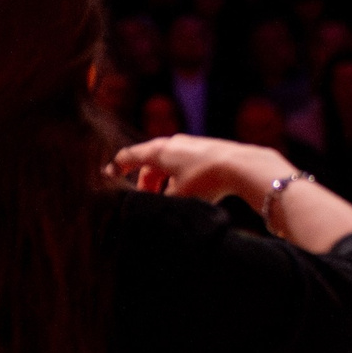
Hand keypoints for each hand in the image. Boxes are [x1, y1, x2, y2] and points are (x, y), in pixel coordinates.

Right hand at [111, 135, 288, 210]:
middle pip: (150, 164)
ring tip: (168, 200)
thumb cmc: (206, 179)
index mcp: (158, 152)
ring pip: (168, 164)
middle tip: (146, 200)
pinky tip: (189, 193)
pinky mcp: (206, 149)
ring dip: (163, 182)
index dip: (117, 166)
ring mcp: (190, 144)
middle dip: (145, 183)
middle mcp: (172, 144)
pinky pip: (184, 164)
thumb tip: (159, 208)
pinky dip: (179, 178)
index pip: (129, 156)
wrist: (242, 165)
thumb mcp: (179, 196)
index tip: (110, 175)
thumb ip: (163, 202)